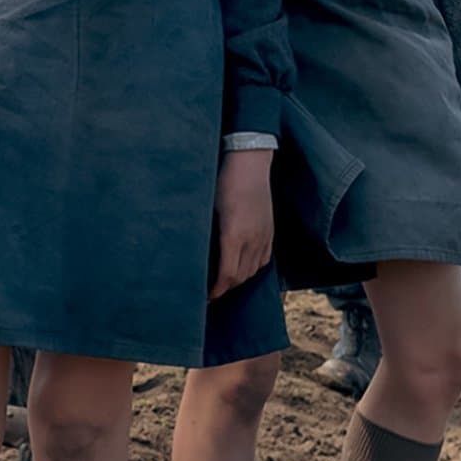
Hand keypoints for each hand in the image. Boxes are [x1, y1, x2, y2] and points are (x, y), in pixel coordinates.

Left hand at [211, 149, 274, 296]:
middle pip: (240, 277)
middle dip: (225, 288)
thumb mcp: (207, 208)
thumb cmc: (223, 182)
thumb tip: (191, 256)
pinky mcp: (270, 231)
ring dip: (238, 280)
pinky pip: (263, 259)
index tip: (204, 297)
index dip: (216, 291)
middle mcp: (252, 239)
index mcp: (234, 236)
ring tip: (223, 282)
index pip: (227, 276)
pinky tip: (241, 267)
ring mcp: (264, 236)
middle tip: (209, 292)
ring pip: (253, 270)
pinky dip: (252, 268)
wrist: (249, 163)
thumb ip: (205, 234)